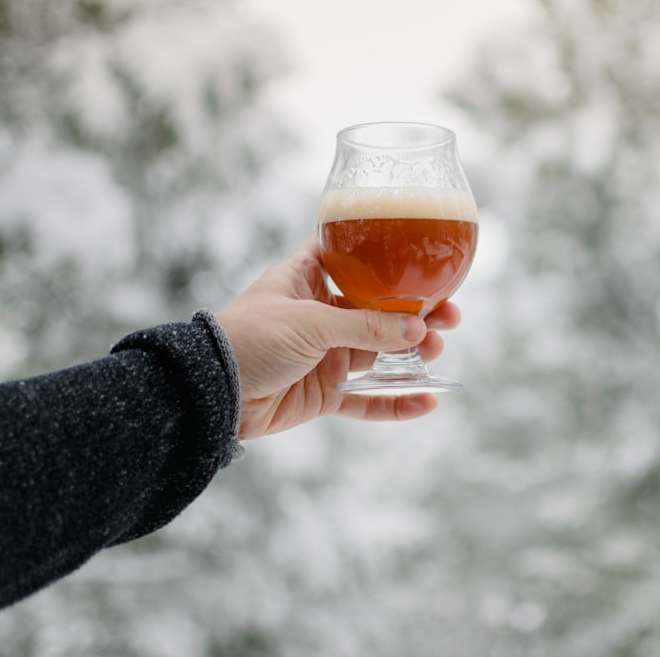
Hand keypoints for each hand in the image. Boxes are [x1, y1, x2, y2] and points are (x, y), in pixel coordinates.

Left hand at [215, 237, 460, 439]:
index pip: (351, 258)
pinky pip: (368, 399)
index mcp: (308, 279)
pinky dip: (396, 402)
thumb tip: (417, 328)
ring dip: (412, 354)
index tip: (419, 262)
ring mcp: (325, 355)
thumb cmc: (249, 338)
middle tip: (448, 316)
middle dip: (415, 313)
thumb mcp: (310, 322)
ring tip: (435, 352)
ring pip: (380, 354)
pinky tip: (426, 401)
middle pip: (379, 310)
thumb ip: (366, 326)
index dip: (384, 258)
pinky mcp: (325, 393)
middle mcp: (320, 314)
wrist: (211, 393)